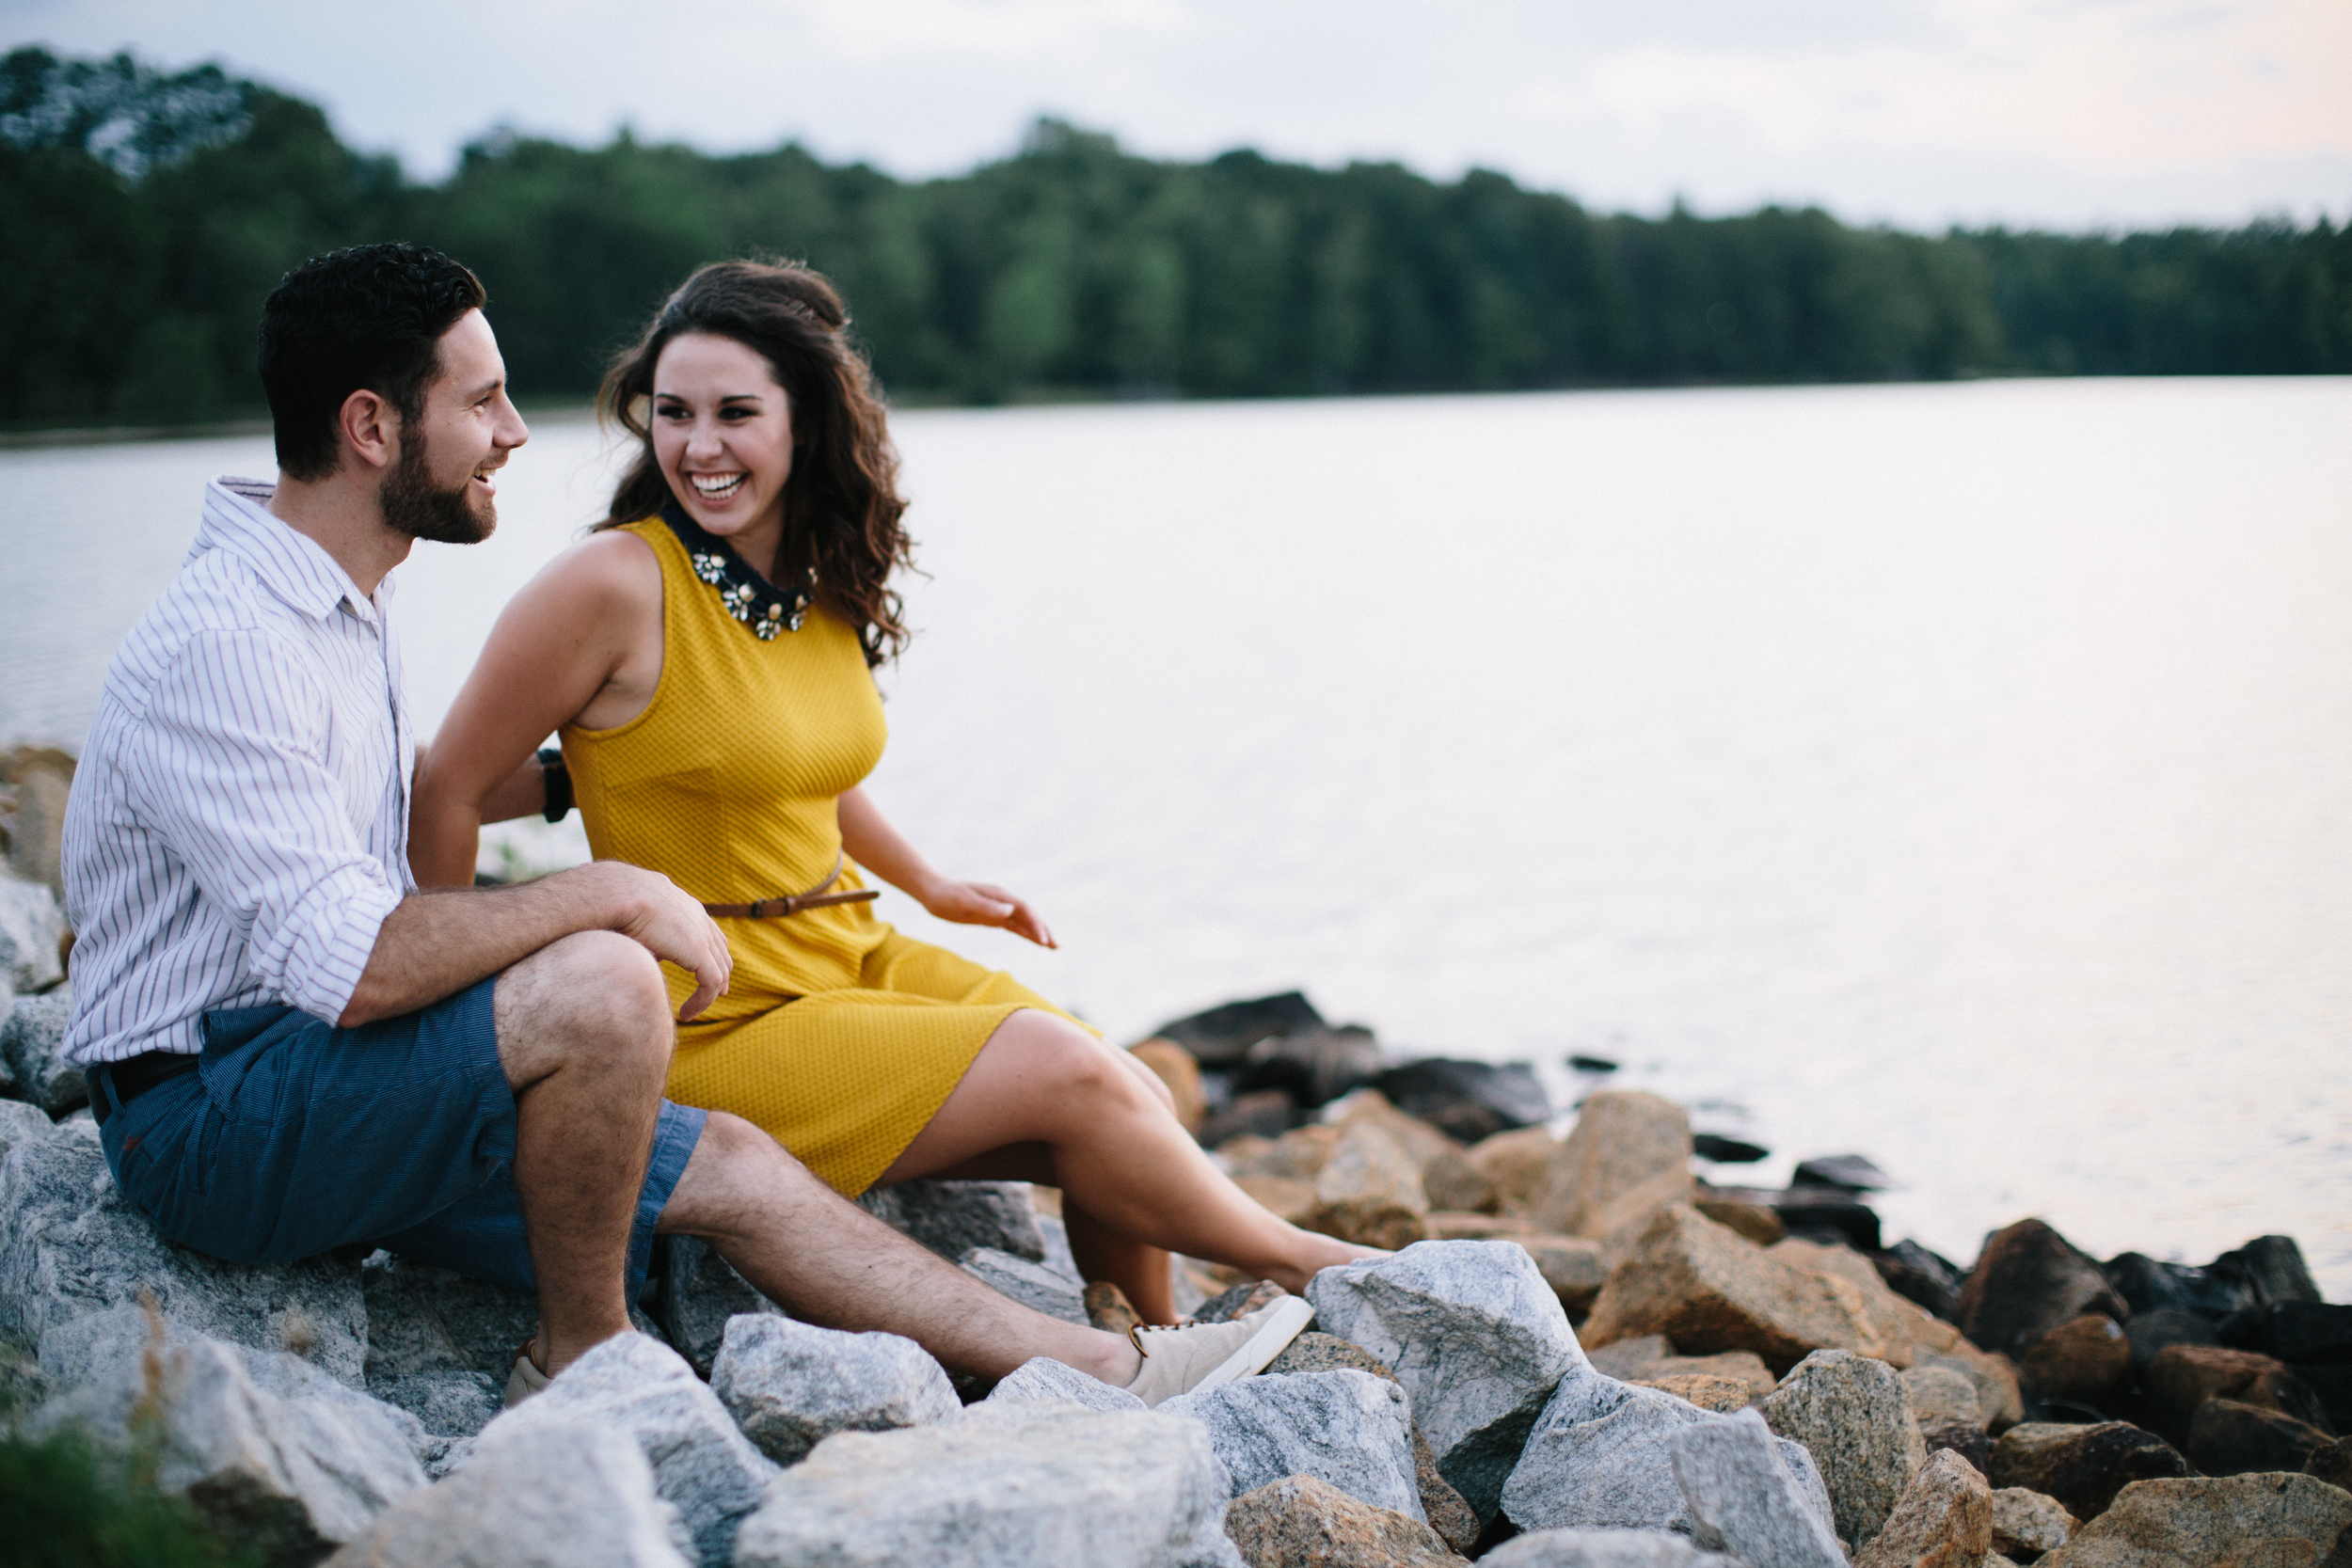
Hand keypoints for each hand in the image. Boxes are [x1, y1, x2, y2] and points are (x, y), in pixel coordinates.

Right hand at [600, 863, 734, 1019]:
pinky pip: (712, 983)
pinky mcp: (699, 951)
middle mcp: (700, 918)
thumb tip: (646, 959)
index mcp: (687, 908)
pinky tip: (686, 1014)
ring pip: (719, 971)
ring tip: (691, 1011)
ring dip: (708, 994)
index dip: (712, 956)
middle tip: (711, 995)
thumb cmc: (616, 906)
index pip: (711, 934)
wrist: (618, 894)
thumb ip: (648, 941)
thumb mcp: (637, 922)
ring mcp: (702, 935)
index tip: (706, 975)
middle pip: (721, 952)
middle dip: (720, 975)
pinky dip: (702, 1001)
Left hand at [919, 878, 1056, 947]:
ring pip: (1023, 922)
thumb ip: (987, 907)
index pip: (1024, 910)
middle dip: (1043, 930)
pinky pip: (1013, 926)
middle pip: (1029, 916)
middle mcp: (1002, 901)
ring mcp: (998, 909)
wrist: (932, 892)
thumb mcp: (965, 902)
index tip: (1043, 940)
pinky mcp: (992, 917)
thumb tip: (1010, 911)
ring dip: (1038, 933)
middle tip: (1056, 946)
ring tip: (1053, 947)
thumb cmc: (946, 896)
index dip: (1035, 924)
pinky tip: (1034, 941)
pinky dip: (1025, 933)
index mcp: (999, 896)